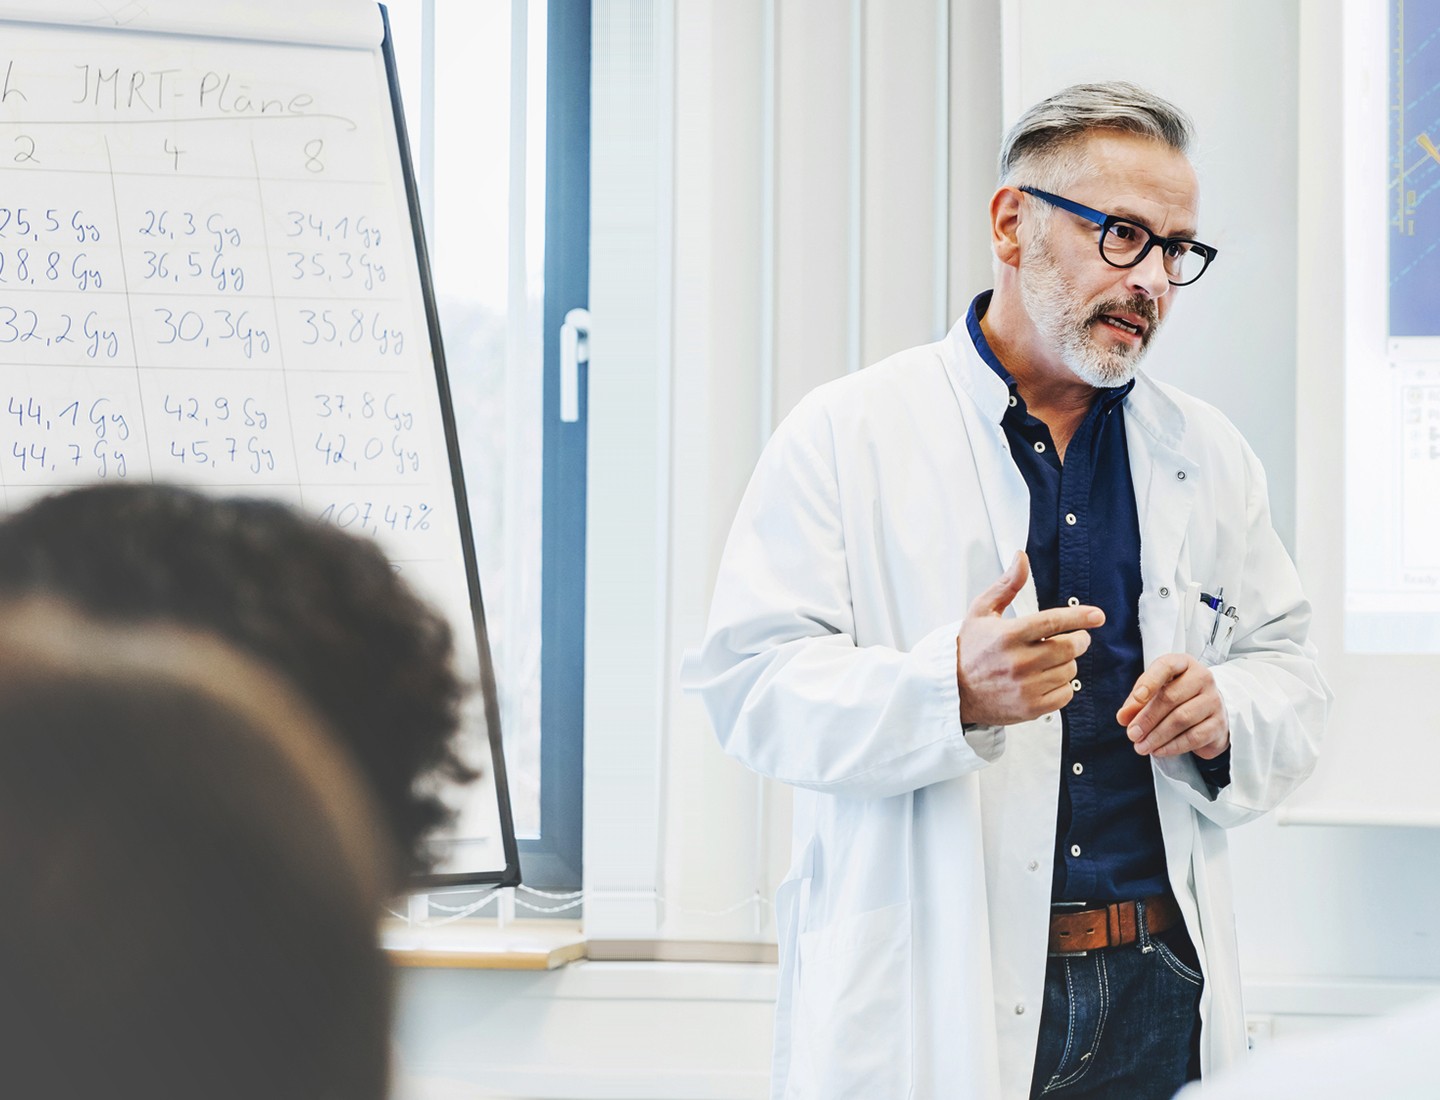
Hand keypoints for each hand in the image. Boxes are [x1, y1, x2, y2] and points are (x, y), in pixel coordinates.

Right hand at [957, 551, 1104, 725]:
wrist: (954, 690)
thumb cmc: (970, 648)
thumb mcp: (982, 611)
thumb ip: (1007, 585)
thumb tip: (1021, 557)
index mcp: (1008, 635)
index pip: (1054, 622)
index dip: (1080, 616)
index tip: (1097, 615)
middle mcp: (1018, 662)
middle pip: (1069, 647)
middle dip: (1077, 640)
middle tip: (1072, 638)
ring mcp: (1025, 687)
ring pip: (1070, 670)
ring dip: (1067, 663)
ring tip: (1050, 660)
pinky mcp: (1031, 708)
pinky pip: (1066, 694)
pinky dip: (1063, 686)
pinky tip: (1048, 679)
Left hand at [1116, 654, 1229, 758]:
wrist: (1209, 714)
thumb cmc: (1178, 698)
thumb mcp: (1154, 693)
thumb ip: (1136, 703)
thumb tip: (1123, 717)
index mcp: (1183, 664)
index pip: (1166, 666)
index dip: (1150, 681)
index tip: (1137, 698)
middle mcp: (1202, 678)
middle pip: (1171, 697)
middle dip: (1147, 718)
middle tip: (1132, 734)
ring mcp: (1214, 700)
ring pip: (1182, 719)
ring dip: (1157, 736)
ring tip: (1141, 746)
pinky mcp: (1219, 723)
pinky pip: (1194, 736)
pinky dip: (1173, 746)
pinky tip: (1159, 750)